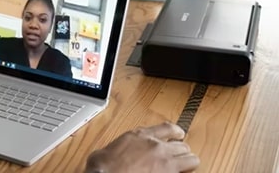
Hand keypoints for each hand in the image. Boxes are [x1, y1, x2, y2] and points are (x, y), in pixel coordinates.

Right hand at [84, 122, 199, 172]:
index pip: (167, 128)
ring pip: (191, 159)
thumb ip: (123, 146)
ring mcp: (165, 163)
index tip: (179, 135)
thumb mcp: (111, 148)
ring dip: (188, 163)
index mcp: (140, 135)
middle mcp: (156, 146)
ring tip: (184, 167)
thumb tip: (118, 151)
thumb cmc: (103, 166)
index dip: (176, 132)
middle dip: (181, 151)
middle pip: (182, 144)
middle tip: (179, 155)